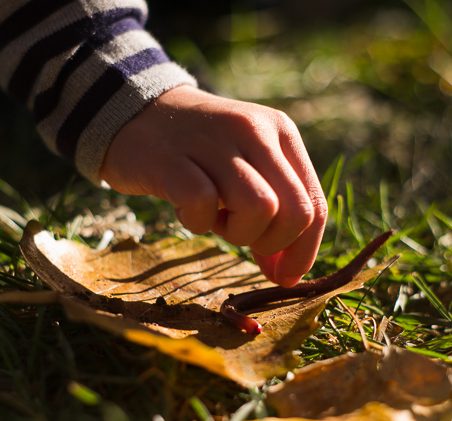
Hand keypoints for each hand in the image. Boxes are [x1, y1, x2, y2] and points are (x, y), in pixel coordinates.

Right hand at [100, 85, 326, 286]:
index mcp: (281, 132)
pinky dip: (198, 222)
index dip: (303, 252)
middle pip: (296, 212)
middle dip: (274, 246)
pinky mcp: (171, 158)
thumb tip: (286, 275)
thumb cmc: (199, 153)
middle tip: (244, 242)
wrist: (136, 113)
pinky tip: (186, 209)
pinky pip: (204, 203)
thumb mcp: (247, 167)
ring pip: (260, 208)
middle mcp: (254, 130)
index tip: (282, 275)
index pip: (315, 205)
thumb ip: (275, 212)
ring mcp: (213, 141)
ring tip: (215, 219)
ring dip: (238, 234)